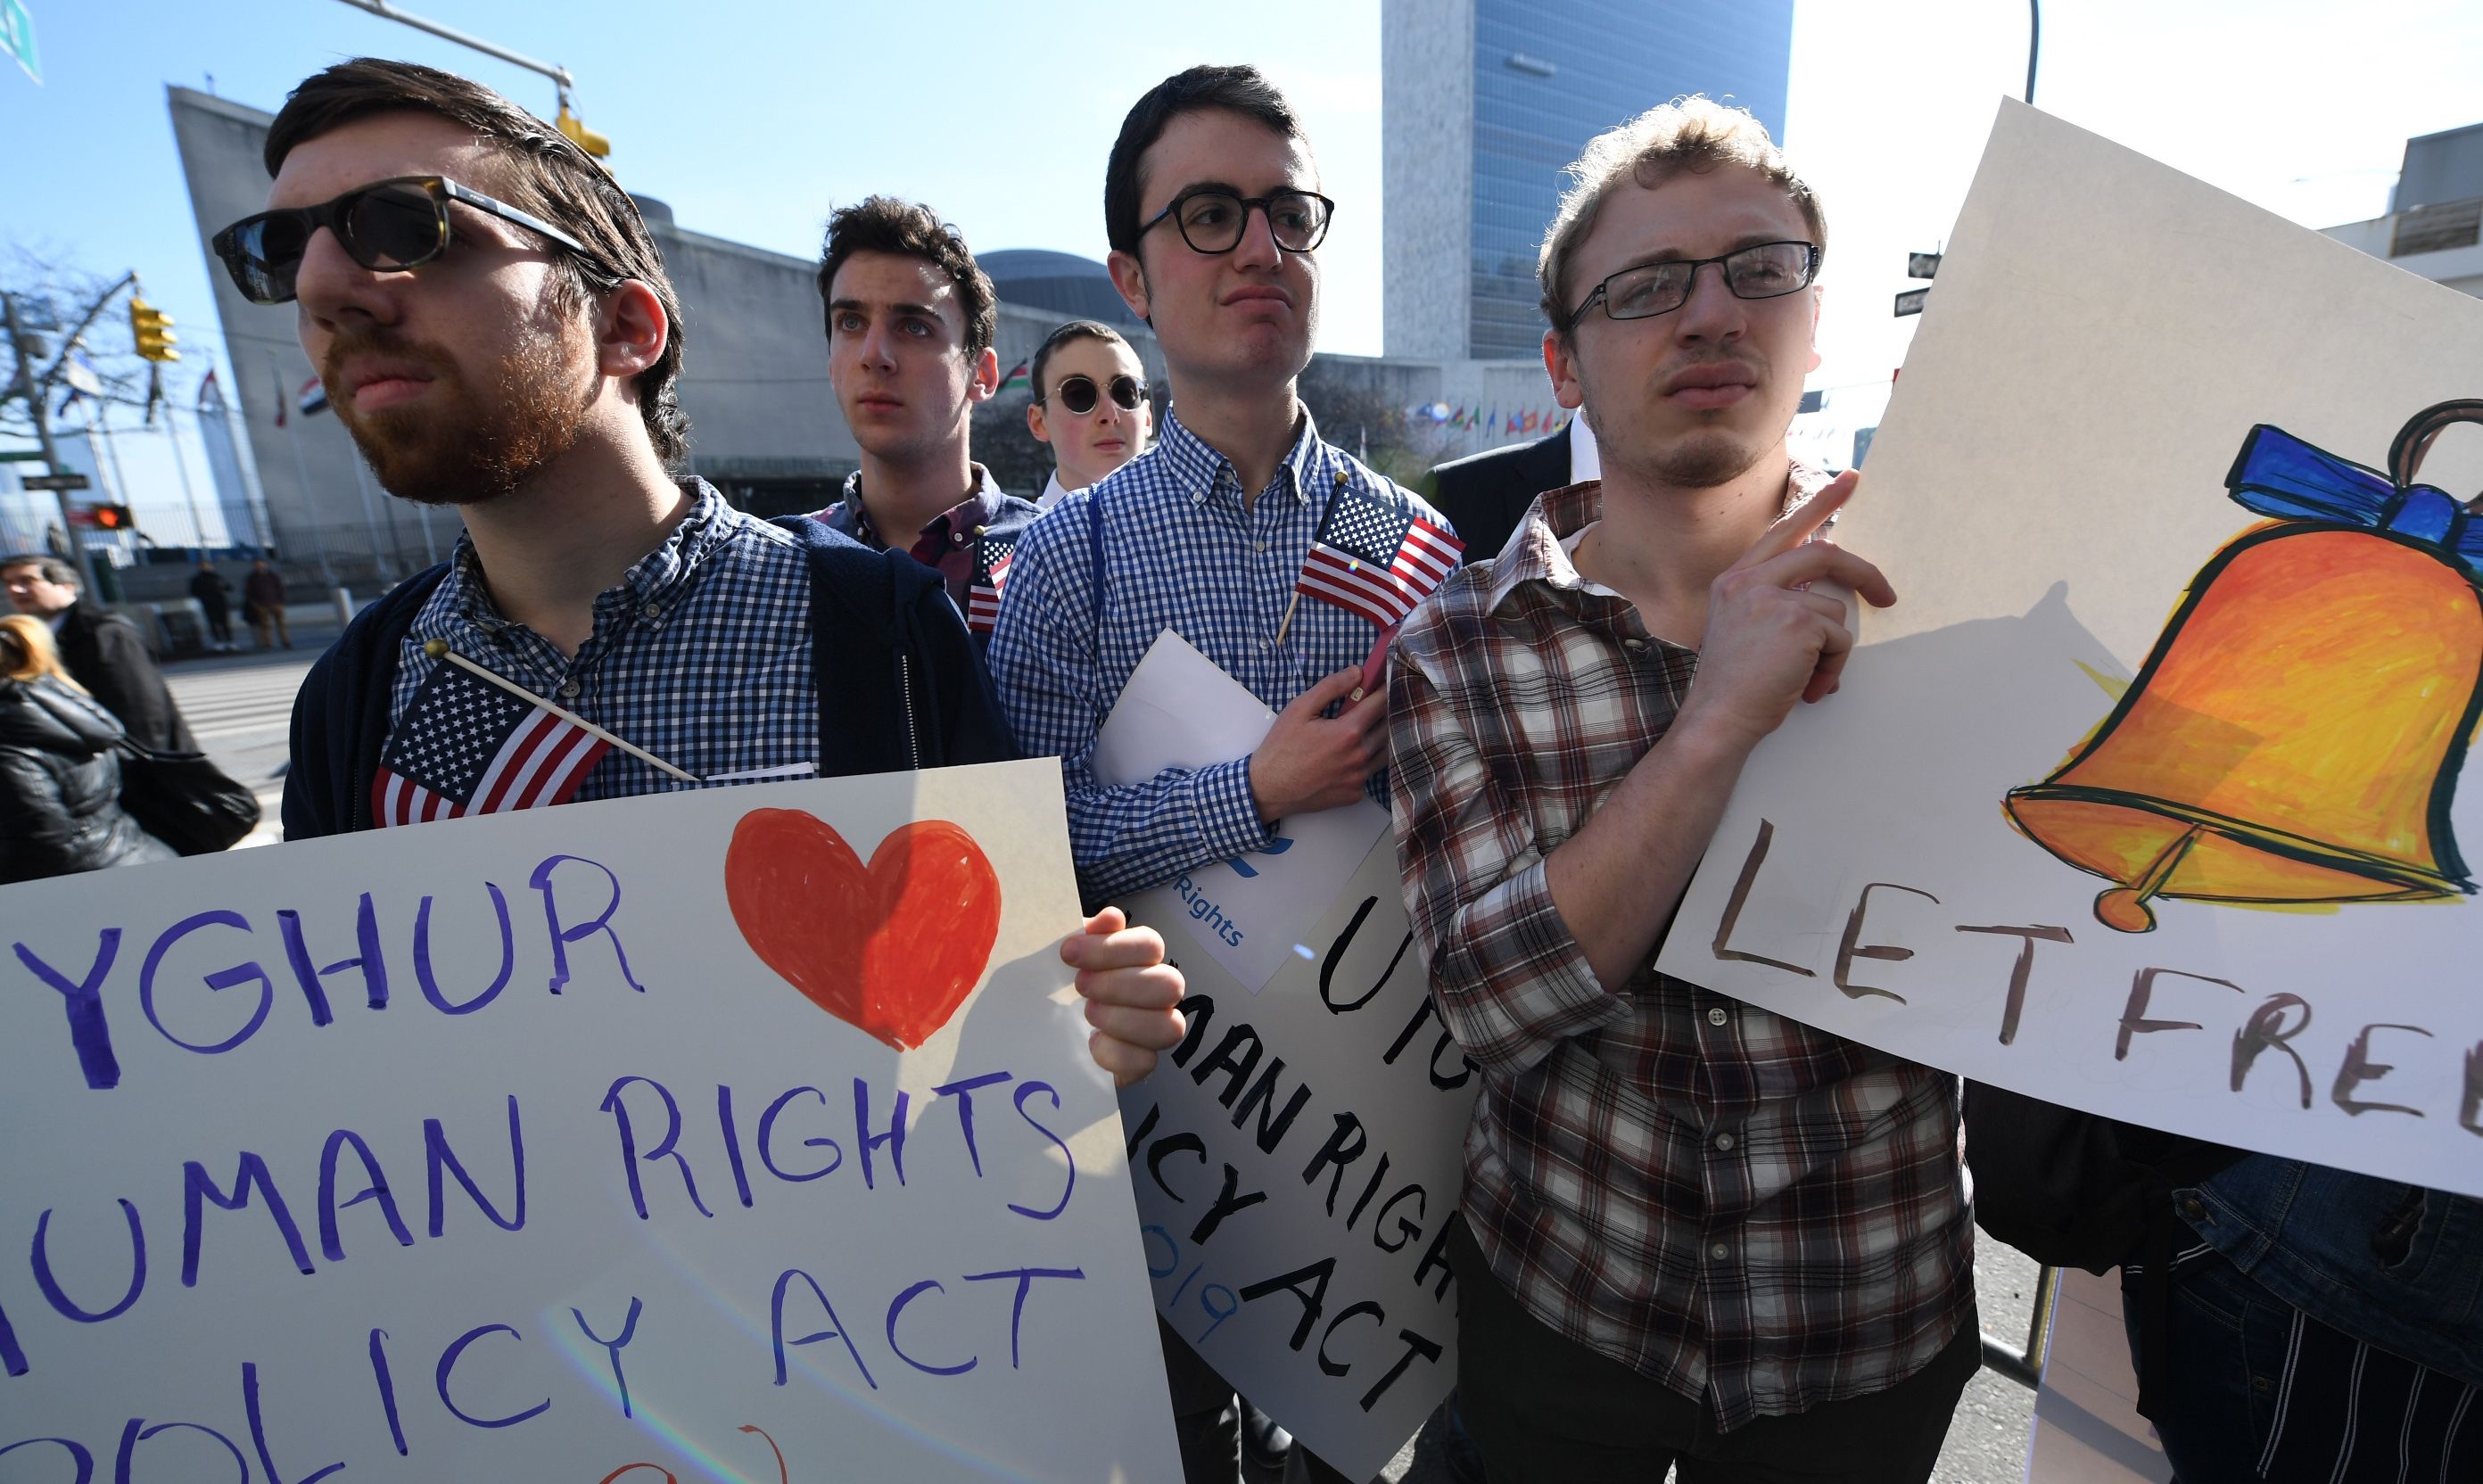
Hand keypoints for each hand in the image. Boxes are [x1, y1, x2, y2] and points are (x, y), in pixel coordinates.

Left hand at [1062, 908, 1185, 1087]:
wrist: (1045, 1030)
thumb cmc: (1062, 982)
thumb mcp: (1070, 954)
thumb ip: (1089, 933)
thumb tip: (1111, 918)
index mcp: (1143, 959)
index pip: (1151, 945)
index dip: (1112, 948)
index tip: (1069, 953)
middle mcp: (1158, 994)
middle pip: (1170, 985)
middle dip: (1119, 984)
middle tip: (1080, 985)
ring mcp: (1155, 1030)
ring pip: (1169, 1027)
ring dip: (1123, 1019)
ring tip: (1088, 1012)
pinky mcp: (1140, 1063)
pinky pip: (1145, 1062)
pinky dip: (1114, 1053)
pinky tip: (1091, 1042)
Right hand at [1247, 666, 1387, 820]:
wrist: (1269, 789)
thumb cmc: (1281, 749)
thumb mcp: (1299, 709)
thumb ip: (1331, 687)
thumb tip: (1357, 673)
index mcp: (1348, 732)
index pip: (1380, 703)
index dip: (1383, 689)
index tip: (1383, 682)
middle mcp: (1359, 756)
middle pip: (1387, 727)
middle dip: (1382, 713)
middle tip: (1370, 705)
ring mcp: (1359, 778)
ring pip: (1384, 751)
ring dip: (1377, 737)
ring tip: (1362, 729)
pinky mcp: (1355, 793)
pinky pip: (1370, 772)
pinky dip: (1365, 761)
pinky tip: (1349, 756)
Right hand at [1674, 472, 1895, 749]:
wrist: (1718, 720)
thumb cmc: (1736, 688)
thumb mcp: (1747, 631)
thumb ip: (1776, 603)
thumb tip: (1829, 599)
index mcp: (1735, 580)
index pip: (1784, 532)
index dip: (1820, 505)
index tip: (1850, 481)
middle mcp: (1748, 581)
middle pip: (1823, 554)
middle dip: (1863, 573)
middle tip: (1887, 595)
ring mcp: (1770, 597)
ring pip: (1835, 611)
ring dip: (1833, 651)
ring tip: (1806, 678)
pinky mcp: (1795, 620)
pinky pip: (1840, 637)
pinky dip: (1832, 666)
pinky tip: (1806, 685)